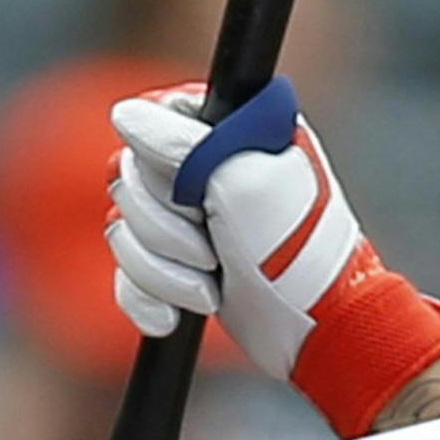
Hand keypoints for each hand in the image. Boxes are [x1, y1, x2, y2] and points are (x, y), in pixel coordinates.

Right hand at [108, 78, 439, 439]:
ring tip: (211, 284)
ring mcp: (190, 219)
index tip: (198, 194)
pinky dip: (150, 299)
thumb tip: (126, 114)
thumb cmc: (298, 249)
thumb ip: (178, 141)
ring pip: (123, 231)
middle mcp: (208, 166)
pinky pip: (127, 276)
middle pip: (128, 180)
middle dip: (165, 229)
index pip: (151, 120)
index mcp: (231, 128)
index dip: (160, 166)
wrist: (316, 325)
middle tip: (214, 247)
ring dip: (163, 269)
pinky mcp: (177, 266)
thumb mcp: (242, 179)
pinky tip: (181, 312)